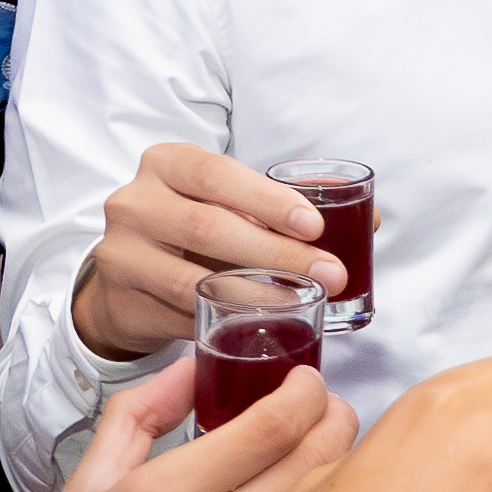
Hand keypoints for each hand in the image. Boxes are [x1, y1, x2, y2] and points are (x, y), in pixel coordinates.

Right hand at [79, 143, 345, 359]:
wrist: (127, 276)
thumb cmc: (193, 232)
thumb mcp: (230, 206)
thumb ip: (286, 208)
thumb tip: (371, 221)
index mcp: (166, 164)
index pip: (217, 174)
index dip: (267, 200)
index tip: (313, 227)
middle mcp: (135, 202)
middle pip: (209, 228)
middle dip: (276, 254)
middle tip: (328, 274)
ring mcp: (120, 253)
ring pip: (190, 280)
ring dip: (254, 296)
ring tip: (301, 304)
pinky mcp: (120, 301)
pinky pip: (178, 316)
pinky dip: (221, 321)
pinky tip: (253, 327)